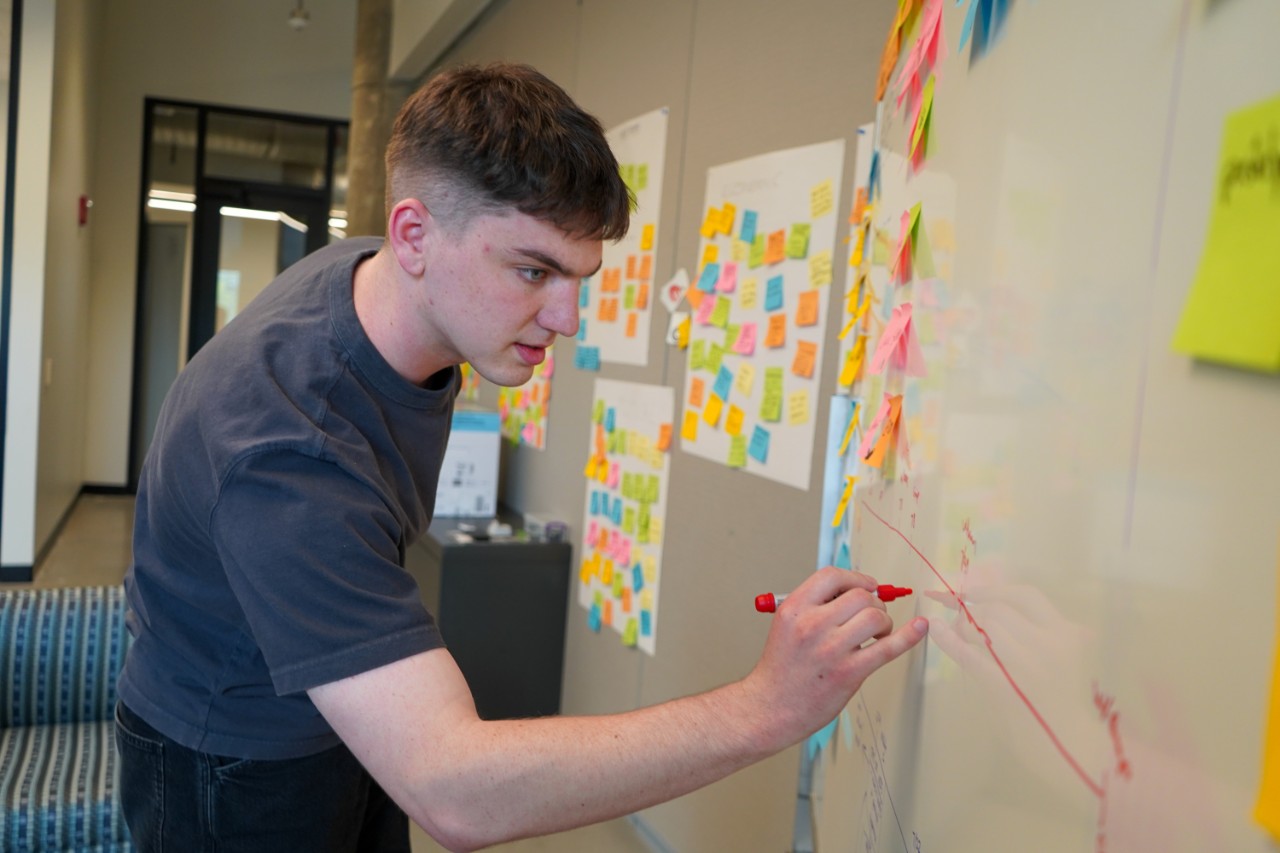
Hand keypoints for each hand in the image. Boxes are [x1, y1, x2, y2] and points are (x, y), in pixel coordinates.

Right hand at [744, 565, 926, 750]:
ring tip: (877, 634)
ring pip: (875, 617)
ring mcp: (831, 649)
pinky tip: (919, 627)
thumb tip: (856, 593)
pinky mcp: (849, 672)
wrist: (770, 707)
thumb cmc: (782, 669)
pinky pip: (888, 648)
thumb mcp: (787, 625)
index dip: (856, 578)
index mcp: (794, 609)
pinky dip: (909, 635)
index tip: (867, 586)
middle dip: (873, 603)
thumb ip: (815, 606)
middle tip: (872, 617)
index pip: (832, 577)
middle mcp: (812, 625)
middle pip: (860, 596)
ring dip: (884, 622)